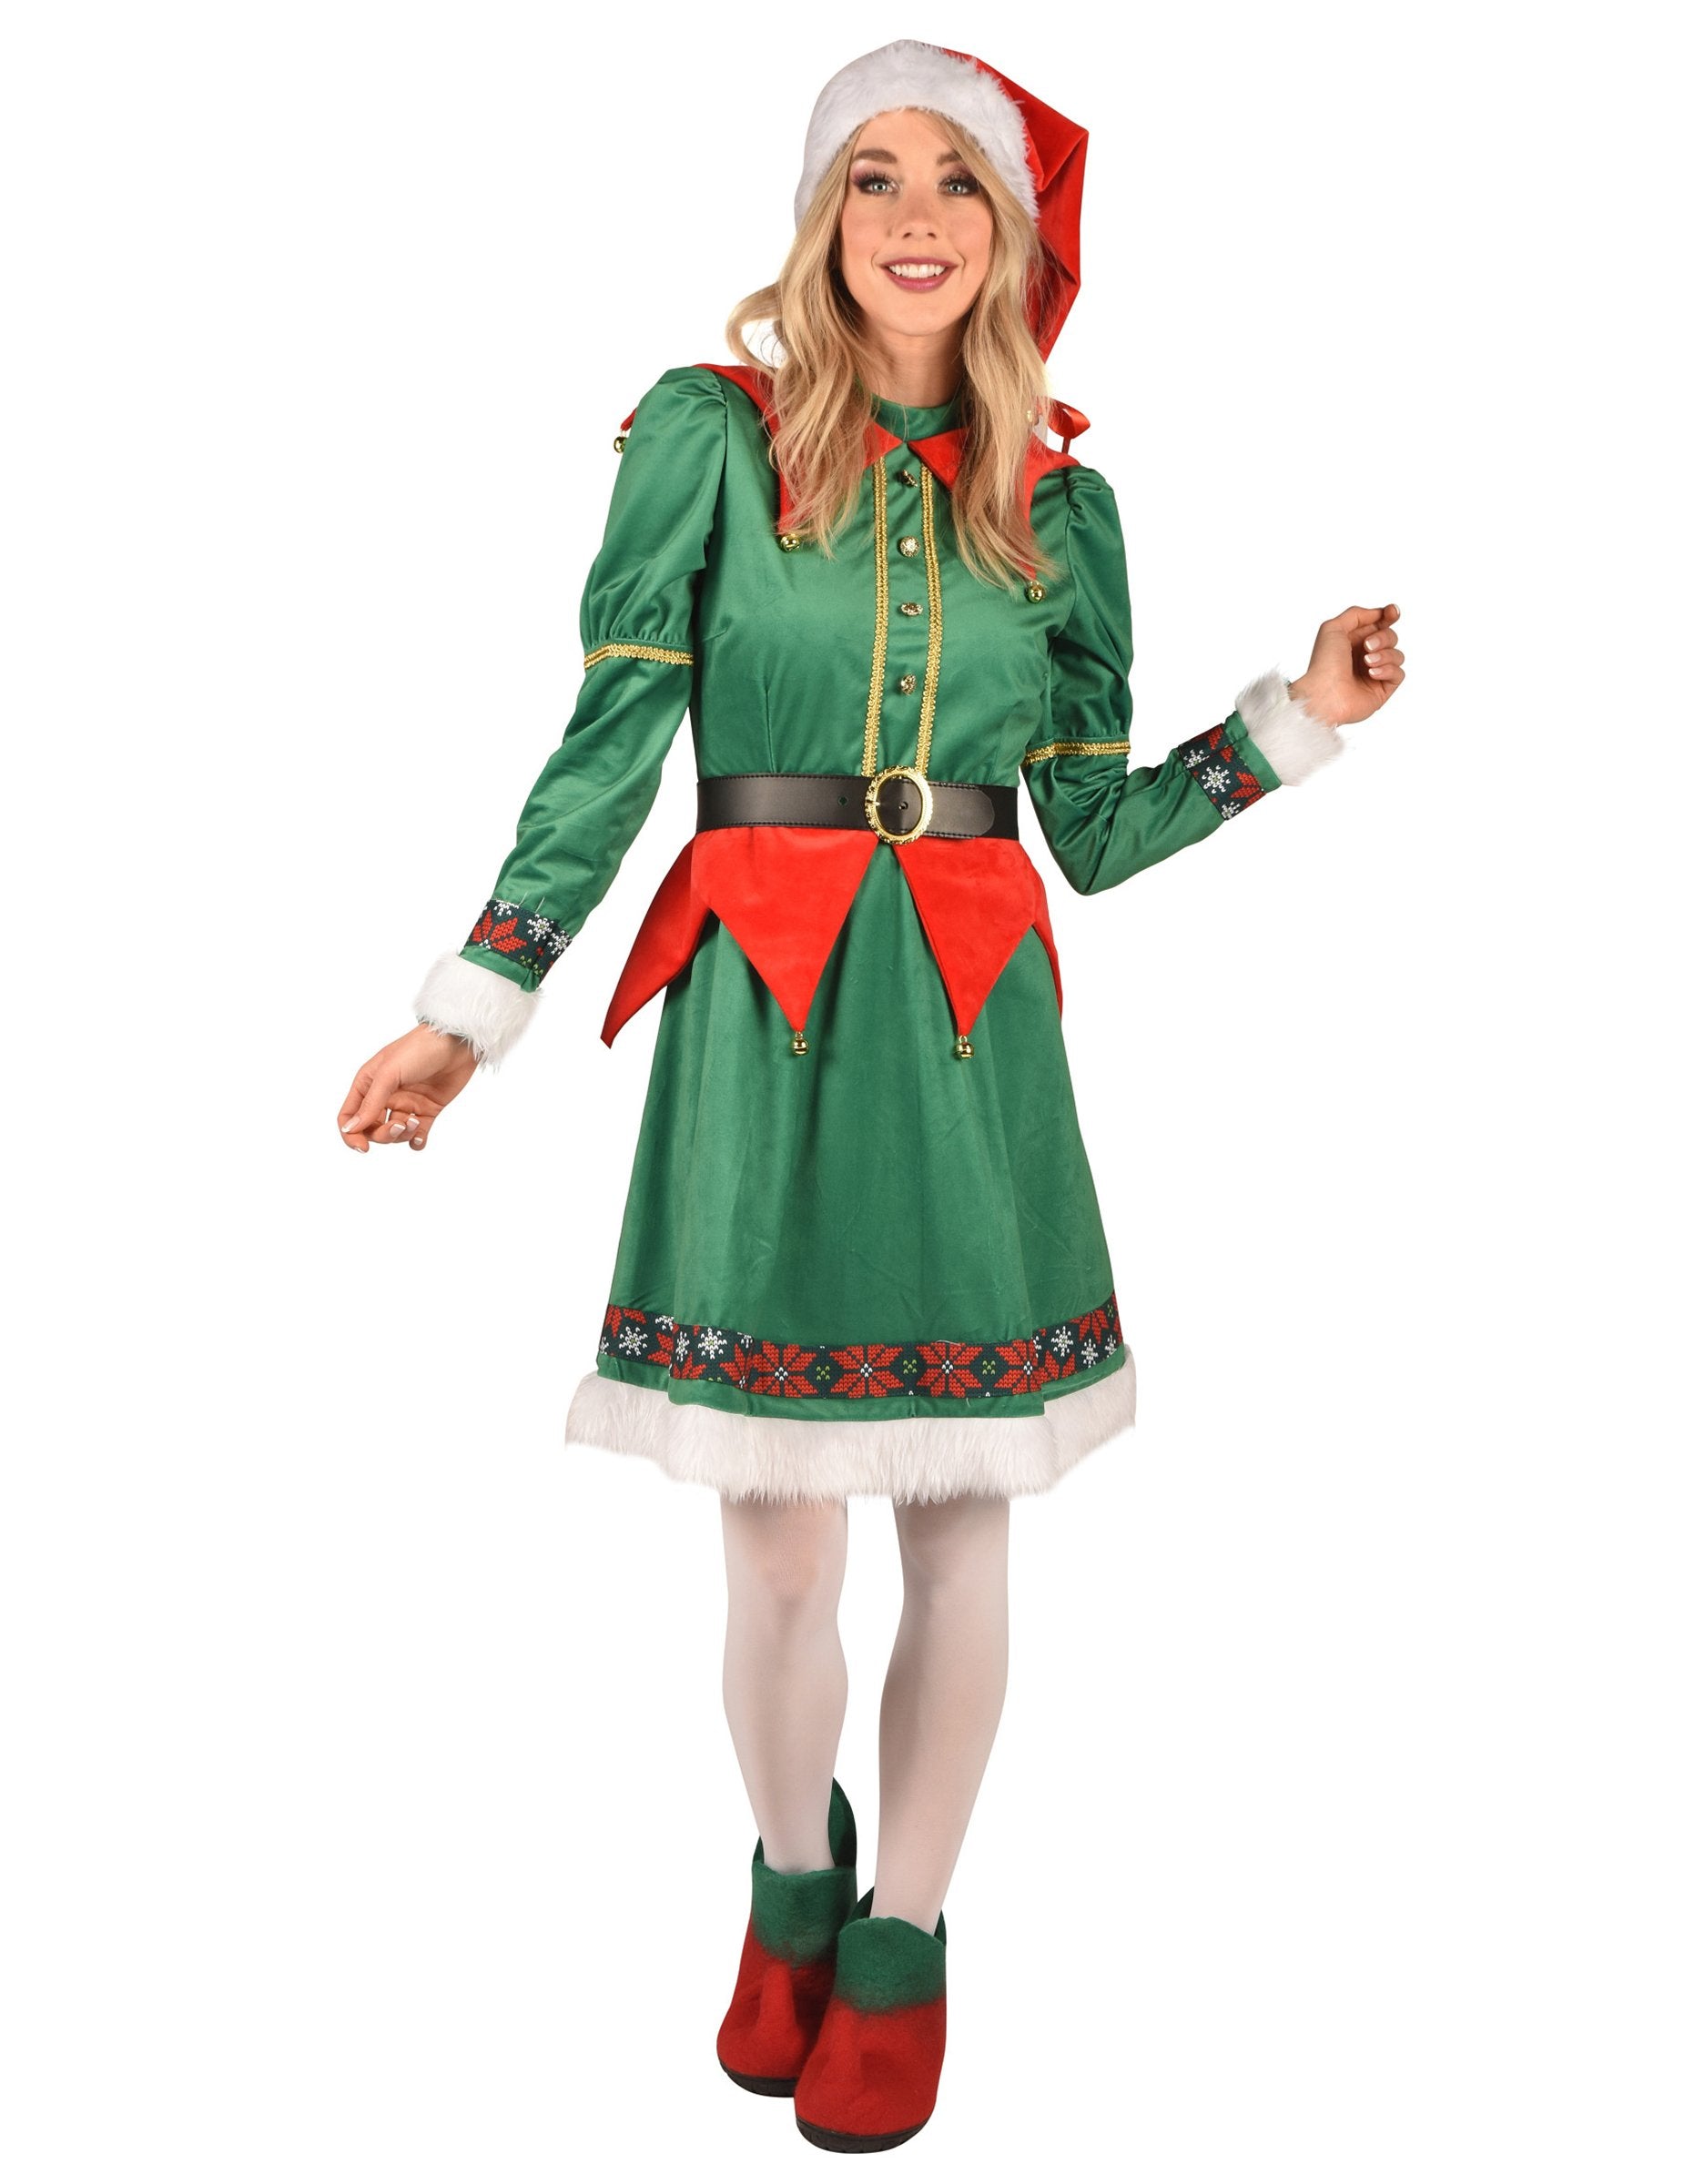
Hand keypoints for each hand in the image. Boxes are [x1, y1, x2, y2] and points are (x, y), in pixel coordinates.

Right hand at [338, 1024, 478, 1152]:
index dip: (351, 1135)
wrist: (456, 1043)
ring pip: (394, 1134)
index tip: (363, 1148)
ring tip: (414, 1122)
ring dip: (402, 1135)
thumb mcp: (389, 1074)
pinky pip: (416, 1135)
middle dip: (383, 1135)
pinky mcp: (427, 1110)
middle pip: (372, 1129)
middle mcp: (384, 1096)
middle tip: (399, 1126)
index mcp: (368, 1084)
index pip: (349, 1117)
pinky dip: (416, 1141)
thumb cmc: (418, 1049)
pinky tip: (420, 1135)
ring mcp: (406, 1104)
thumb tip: (350, 1129)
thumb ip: (370, 1103)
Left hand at [1288, 603, 1403, 727]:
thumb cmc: (1324, 664)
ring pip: (1397, 655)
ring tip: (1367, 662)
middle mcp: (1365, 656)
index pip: (1379, 624)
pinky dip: (1387, 670)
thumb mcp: (1333, 628)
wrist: (1324, 695)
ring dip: (1384, 655)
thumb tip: (1379, 613)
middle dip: (1383, 638)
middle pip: (1391, 637)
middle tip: (1367, 646)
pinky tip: (1371, 674)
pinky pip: (1398, 673)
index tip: (1391, 612)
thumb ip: (1356, 614)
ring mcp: (1374, 673)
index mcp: (1353, 641)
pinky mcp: (1382, 690)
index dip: (1388, 616)